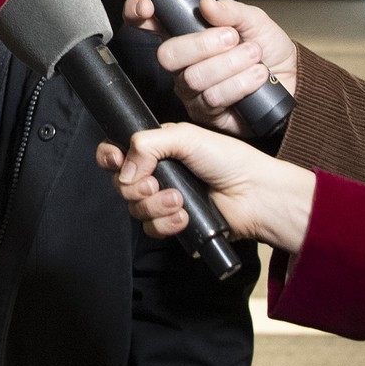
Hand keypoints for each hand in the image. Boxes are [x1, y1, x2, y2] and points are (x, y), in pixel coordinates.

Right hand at [95, 122, 314, 253]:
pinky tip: (185, 216)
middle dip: (135, 187)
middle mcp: (156, 173)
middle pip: (120, 184)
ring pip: (135, 208)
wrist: (255, 194)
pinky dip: (166, 223)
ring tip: (179, 200)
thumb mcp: (186, 137)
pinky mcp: (174, 222)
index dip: (110, 158)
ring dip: (155, 206)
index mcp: (155, 148)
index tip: (117, 162)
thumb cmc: (228, 160)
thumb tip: (123, 169)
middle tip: (156, 184)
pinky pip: (151, 228)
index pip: (115, 151)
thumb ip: (146, 144)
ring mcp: (164, 199)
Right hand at [122, 0, 298, 134]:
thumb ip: (231, 11)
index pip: (147, 23)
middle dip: (203, 45)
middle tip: (233, 38)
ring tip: (254, 57)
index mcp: (185, 35)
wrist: (293, 81)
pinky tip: (257, 77)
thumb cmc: (268, 50)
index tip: (148, 7)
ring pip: (193, 78)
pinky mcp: (205, 114)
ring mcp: (190, 90)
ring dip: (230, 64)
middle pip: (167, 55)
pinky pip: (212, 98)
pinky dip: (240, 83)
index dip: (137, 13)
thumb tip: (207, 5)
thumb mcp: (255, 22)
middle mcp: (182, 64)